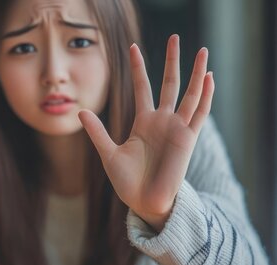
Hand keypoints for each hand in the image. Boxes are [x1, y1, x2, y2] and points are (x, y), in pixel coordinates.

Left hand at [78, 35, 214, 231]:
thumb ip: (97, 132)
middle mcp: (161, 121)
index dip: (138, 68)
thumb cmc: (127, 182)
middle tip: (175, 37)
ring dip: (196, 72)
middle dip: (172, 60)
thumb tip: (81, 111)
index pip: (142, 87)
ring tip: (201, 50)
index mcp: (143, 122)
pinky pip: (199, 114)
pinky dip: (205, 96)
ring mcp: (176, 128)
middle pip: (169, 83)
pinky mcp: (187, 139)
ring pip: (189, 93)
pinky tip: (209, 77)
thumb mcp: (108, 154)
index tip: (133, 47)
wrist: (144, 203)